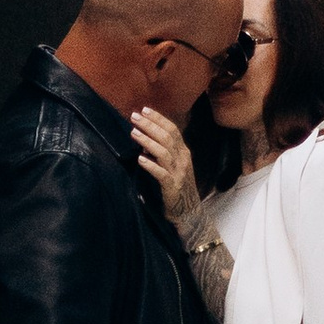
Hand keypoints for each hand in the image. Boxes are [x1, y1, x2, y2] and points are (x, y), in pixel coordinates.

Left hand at [131, 106, 199, 222]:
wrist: (189, 213)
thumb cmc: (178, 188)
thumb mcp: (174, 166)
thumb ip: (163, 153)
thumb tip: (145, 140)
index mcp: (183, 152)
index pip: (173, 130)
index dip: (159, 119)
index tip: (144, 109)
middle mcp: (183, 160)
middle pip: (167, 137)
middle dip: (150, 125)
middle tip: (134, 116)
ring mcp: (179, 173)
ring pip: (164, 152)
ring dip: (148, 141)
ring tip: (133, 133)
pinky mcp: (172, 187)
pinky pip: (161, 174)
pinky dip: (151, 165)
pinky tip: (140, 159)